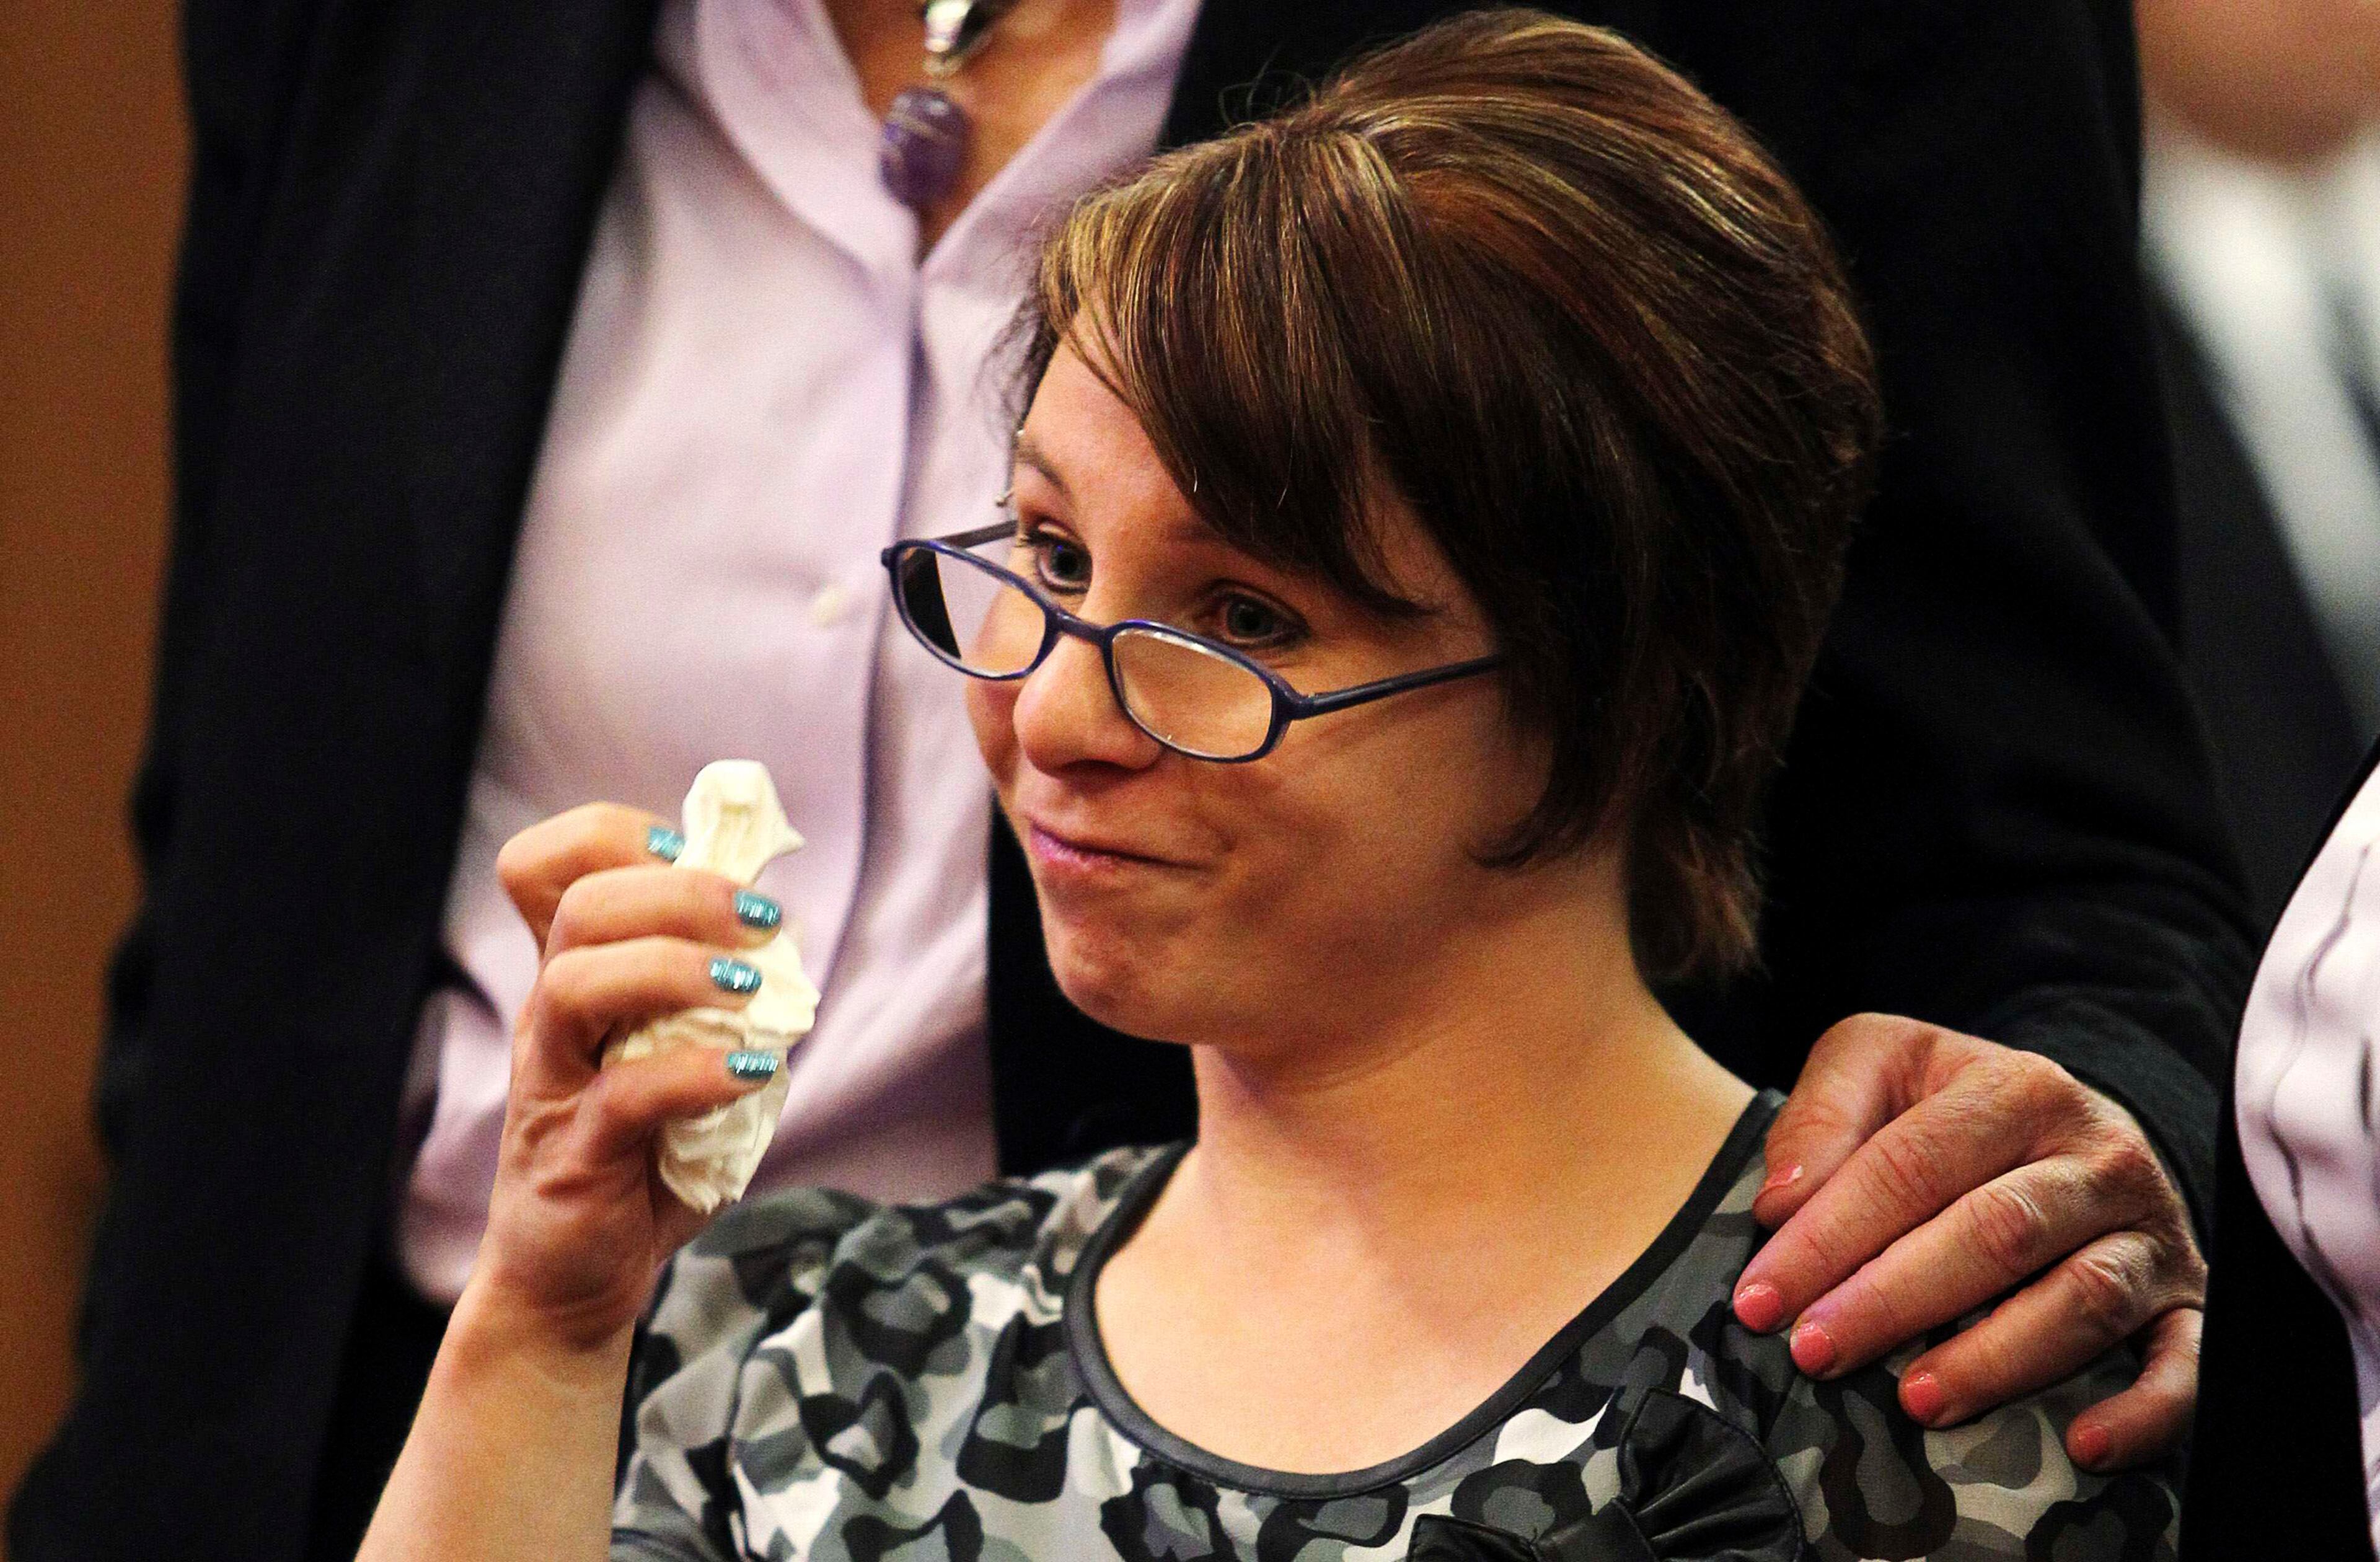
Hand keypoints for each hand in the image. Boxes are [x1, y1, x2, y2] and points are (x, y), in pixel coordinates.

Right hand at [470, 803, 785, 1349]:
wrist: (576, 1281)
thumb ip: (717, 998)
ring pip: (575, 983)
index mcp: (573, 980)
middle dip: (677, 891)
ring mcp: (552, 1085)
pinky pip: (622, 1095)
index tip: (691, 853)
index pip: (549, 865)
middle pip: (578, 905)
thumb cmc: (641, 1159)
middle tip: (759, 919)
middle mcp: (550, 1019)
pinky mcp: (572, 1156)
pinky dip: (696, 1072)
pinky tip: (751, 1071)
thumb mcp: (681, 1057)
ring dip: (675, 966)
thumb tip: (782, 935)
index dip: (617, 834)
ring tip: (748, 987)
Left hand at [1730, 1014, 2203, 1470]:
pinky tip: (2083, 1445)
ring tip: (1915, 1401)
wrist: (2066, 1125)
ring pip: (2082, 1299)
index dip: (1827, 1238)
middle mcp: (2100, 1155)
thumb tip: (1780, 1203)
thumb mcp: (1879, 1064)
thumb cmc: (1950, 1108)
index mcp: (2019, 1088)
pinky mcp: (2187, 1302)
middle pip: (1994, 1232)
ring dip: (1996, 1358)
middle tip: (1815, 1353)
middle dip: (1891, 1301)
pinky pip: (2188, 1363)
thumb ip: (1823, 1116)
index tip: (1759, 1300)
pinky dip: (2144, 1410)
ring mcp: (2152, 1232)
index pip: (1910, 1166)